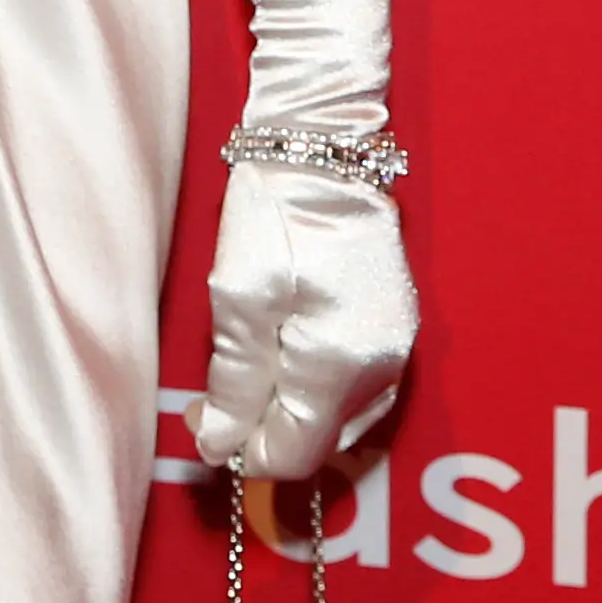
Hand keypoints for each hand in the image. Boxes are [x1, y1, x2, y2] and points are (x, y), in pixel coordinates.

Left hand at [192, 163, 414, 483]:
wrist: (323, 148)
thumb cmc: (273, 215)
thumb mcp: (237, 298)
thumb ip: (235, 382)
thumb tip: (219, 447)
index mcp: (339, 365)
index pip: (294, 454)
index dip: (242, 451)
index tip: (202, 423)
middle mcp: (381, 368)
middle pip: (320, 442)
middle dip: (265, 431)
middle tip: (213, 396)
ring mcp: (398, 347)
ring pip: (342, 419)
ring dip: (292, 413)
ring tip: (248, 370)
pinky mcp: (399, 326)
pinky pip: (360, 388)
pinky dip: (320, 390)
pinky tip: (287, 357)